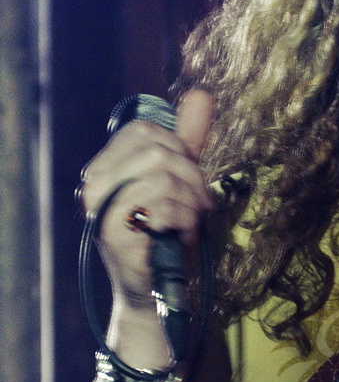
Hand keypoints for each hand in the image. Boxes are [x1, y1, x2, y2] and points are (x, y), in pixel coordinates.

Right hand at [80, 88, 214, 304]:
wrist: (154, 288)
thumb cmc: (164, 233)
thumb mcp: (179, 180)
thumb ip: (188, 138)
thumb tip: (201, 93)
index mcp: (104, 167)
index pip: (145, 130)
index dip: (179, 149)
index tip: (191, 179)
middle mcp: (95, 184)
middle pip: (159, 150)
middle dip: (192, 178)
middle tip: (199, 205)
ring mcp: (101, 209)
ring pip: (165, 176)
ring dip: (191, 204)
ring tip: (187, 224)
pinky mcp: (115, 233)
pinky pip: (164, 206)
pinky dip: (186, 221)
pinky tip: (179, 237)